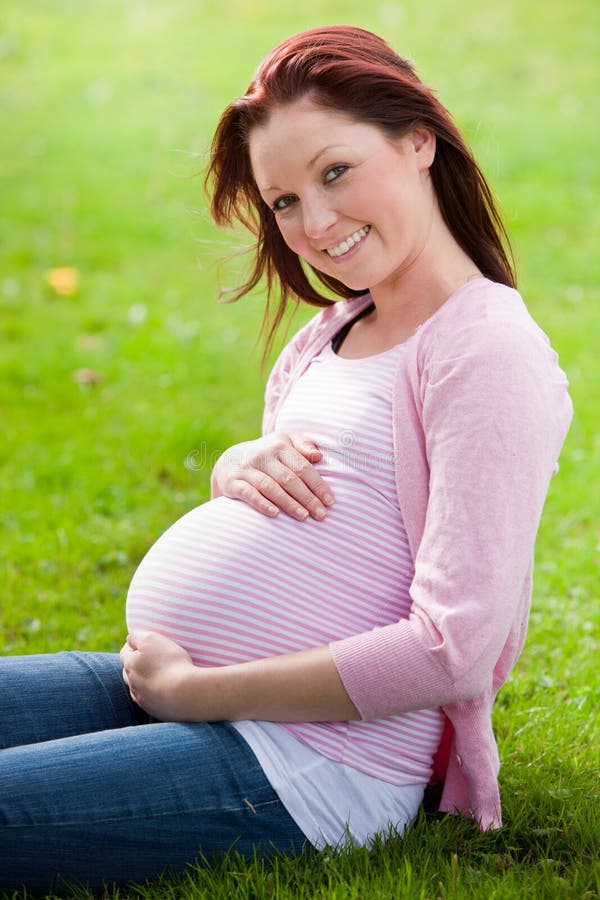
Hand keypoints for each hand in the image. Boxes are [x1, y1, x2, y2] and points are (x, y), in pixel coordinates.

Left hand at [120, 631, 200, 720]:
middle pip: (130, 671)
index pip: (125, 652)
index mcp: (130, 665)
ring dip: (146, 680)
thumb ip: (137, 636)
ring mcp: (144, 699)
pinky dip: (157, 693)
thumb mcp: (151, 639)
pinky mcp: (156, 710)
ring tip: (160, 674)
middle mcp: (133, 684)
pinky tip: (168, 689)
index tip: (144, 641)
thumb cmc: (170, 663)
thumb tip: (130, 639)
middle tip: (152, 658)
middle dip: (137, 664)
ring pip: (140, 687)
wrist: (186, 694)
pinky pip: (153, 700)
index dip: (133, 644)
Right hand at [211, 432, 334, 520]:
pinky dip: (262, 504)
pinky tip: (275, 514)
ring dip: (289, 503)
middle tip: (321, 514)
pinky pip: (249, 494)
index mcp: (279, 445)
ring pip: (271, 487)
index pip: (302, 467)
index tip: (330, 501)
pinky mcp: (233, 482)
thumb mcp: (284, 442)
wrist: (230, 461)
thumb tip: (319, 456)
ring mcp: (246, 469)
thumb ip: (303, 445)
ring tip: (304, 516)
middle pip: (289, 479)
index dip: (318, 485)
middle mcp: (262, 455)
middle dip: (307, 498)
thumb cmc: (268, 455)